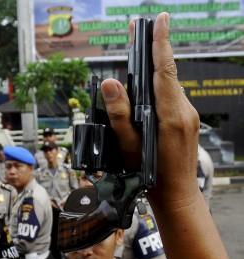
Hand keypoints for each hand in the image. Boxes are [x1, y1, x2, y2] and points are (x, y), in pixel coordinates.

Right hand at [101, 12, 199, 209]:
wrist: (176, 195)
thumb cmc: (151, 174)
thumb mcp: (129, 145)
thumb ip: (119, 113)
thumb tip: (110, 83)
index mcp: (171, 114)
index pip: (165, 69)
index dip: (161, 43)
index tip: (159, 20)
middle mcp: (184, 111)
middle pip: (167, 74)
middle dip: (153, 52)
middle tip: (139, 32)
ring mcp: (188, 117)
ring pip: (169, 87)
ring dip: (155, 73)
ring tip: (139, 59)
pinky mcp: (187, 122)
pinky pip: (172, 98)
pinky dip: (160, 89)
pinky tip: (147, 92)